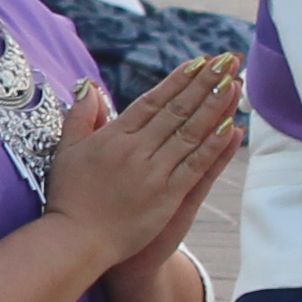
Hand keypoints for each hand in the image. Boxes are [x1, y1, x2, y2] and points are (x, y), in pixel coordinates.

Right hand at [45, 53, 242, 265]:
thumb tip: (89, 87)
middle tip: (226, 61)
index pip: (152, 101)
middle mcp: (136, 149)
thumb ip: (80, 117)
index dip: (178, 80)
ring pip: (190, 132)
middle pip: (176, 110)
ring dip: (214, 106)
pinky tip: (231, 127)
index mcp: (113, 136)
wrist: (76, 240)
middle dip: (204, 83)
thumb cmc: (68, 197)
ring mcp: (153, 172)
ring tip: (234, 83)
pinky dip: (214, 145)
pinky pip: (195, 165)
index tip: (199, 62)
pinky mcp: (166, 196)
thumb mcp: (66, 151)